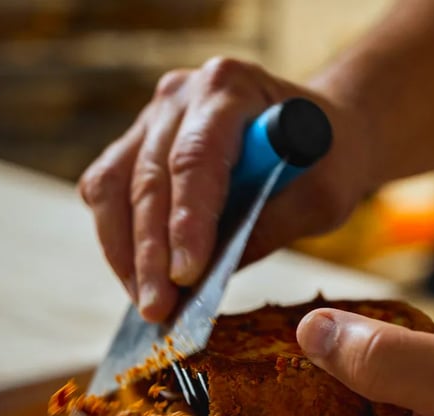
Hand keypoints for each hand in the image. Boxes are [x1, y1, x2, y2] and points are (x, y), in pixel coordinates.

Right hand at [79, 58, 368, 321]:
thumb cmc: (328, 161)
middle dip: (150, 254)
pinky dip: (117, 239)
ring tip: (147, 303)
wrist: (319, 133)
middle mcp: (182, 95)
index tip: (186, 276)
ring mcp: (153, 118)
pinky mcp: (139, 145)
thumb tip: (204, 278)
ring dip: (124, 253)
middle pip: (148, 178)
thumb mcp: (320, 198)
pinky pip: (106, 191)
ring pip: (112, 186)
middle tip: (158, 310)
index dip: (186, 221)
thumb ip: (268, 228)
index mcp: (232, 88)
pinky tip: (138, 276)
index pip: (196, 160)